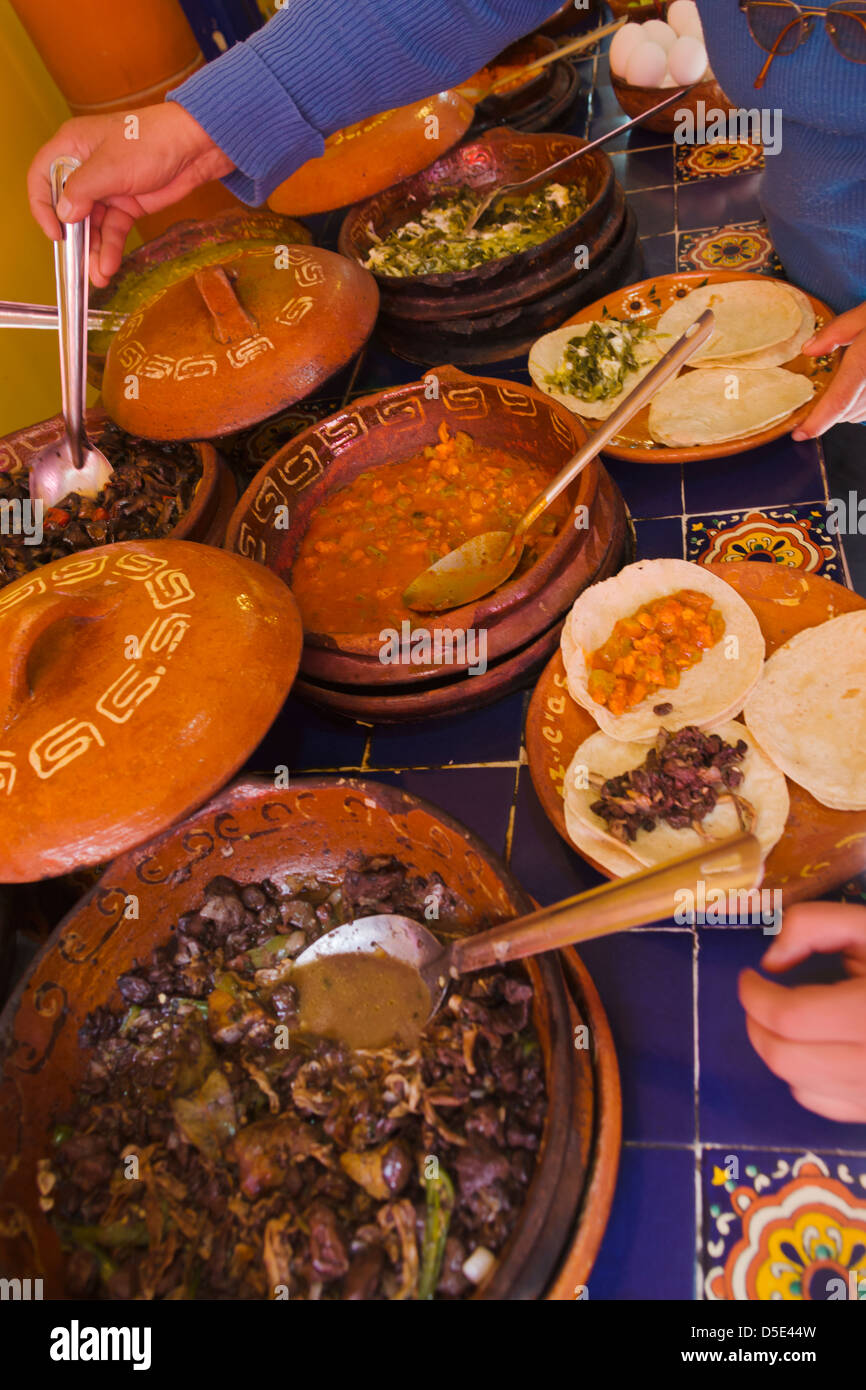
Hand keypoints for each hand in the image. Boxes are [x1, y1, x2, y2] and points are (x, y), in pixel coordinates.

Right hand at [27, 103, 234, 286]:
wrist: (193, 147)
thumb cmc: (150, 141)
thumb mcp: (109, 166)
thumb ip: (82, 191)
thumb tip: (63, 214)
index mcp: (71, 147)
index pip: (42, 178)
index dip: (42, 206)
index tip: (54, 232)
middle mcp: (85, 168)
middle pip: (68, 209)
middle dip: (74, 238)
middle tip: (77, 264)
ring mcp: (107, 188)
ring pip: (92, 225)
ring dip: (93, 251)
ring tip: (98, 275)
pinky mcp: (127, 204)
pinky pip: (112, 230)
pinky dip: (110, 248)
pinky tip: (109, 265)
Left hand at [739, 901, 865, 1122]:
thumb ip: (814, 925)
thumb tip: (771, 961)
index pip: (789, 1017)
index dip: (755, 995)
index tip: (750, 976)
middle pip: (786, 1059)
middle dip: (758, 1025)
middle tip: (760, 999)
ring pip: (801, 1087)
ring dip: (780, 1052)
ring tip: (788, 1021)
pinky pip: (828, 1106)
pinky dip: (807, 1079)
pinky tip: (819, 1049)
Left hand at [793, 302, 865, 438]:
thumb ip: (837, 331)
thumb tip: (809, 350)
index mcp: (865, 364)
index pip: (839, 400)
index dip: (817, 422)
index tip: (799, 433)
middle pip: (846, 412)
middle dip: (826, 410)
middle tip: (815, 395)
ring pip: (858, 415)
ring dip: (845, 410)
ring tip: (840, 387)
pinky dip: (860, 407)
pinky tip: (859, 390)